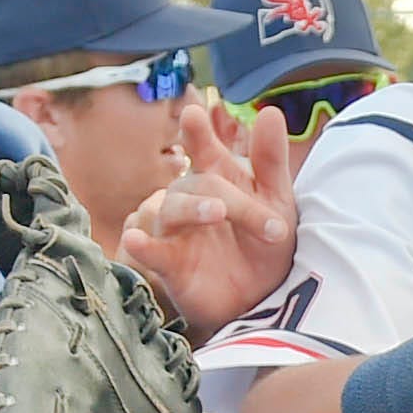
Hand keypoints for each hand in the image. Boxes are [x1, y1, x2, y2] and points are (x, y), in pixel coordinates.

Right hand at [124, 99, 303, 340]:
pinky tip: (136, 241)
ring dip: (192, 208)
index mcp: (218, 180)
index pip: (204, 150)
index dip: (198, 133)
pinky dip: (142, 246)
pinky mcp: (169, 266)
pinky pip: (151, 252)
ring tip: (215, 212)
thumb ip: (270, 159)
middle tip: (271, 225)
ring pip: (172, 210)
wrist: (260, 300)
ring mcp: (177, 232)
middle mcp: (192, 201)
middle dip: (234, 200)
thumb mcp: (276, 202)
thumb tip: (269, 112)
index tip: (194, 114)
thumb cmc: (262, 245)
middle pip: (201, 186)